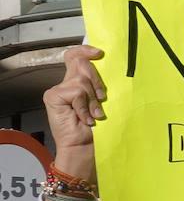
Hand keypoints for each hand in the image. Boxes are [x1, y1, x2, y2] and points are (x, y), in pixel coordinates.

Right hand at [44, 45, 106, 177]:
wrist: (86, 149)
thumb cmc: (99, 131)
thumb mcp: (105, 104)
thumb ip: (102, 87)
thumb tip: (114, 69)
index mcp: (78, 84)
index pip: (76, 57)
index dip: (85, 50)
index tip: (100, 53)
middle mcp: (67, 84)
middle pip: (81, 64)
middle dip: (97, 81)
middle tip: (102, 100)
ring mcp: (58, 90)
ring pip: (81, 79)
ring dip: (93, 99)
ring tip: (95, 114)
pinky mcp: (53, 97)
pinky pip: (76, 92)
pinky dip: (85, 106)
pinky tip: (86, 118)